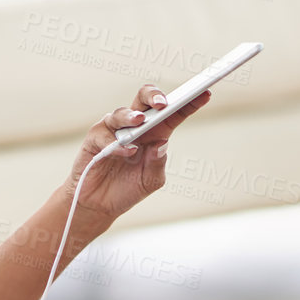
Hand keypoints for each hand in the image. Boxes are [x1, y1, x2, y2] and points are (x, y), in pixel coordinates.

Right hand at [55, 83, 211, 223]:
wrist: (100, 204)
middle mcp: (136, 127)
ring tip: (140, 121)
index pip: (174, 113)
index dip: (190, 103)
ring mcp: (114, 131)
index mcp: (155, 134)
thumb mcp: (151, 180)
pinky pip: (104, 133)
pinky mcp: (95, 139)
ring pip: (122, 112)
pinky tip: (127, 151)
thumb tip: (162, 143)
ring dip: (131, 115)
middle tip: (162, 103)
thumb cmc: (128, 189)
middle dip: (154, 96)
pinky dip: (115, 141)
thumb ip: (158, 163)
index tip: (204, 94)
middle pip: (145, 100)